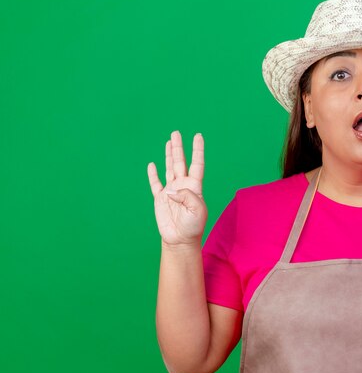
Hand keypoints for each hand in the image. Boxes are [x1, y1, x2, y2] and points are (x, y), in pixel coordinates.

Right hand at [147, 131, 206, 246]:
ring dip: (169, 155)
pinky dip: (153, 174)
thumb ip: (187, 196)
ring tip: (169, 141)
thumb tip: (171, 189)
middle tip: (177, 133)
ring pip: (169, 168)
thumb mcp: (197, 210)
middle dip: (179, 147)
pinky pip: (155, 183)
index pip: (197, 164)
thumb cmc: (193, 226)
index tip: (198, 136)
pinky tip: (152, 164)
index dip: (198, 150)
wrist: (180, 239)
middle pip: (180, 162)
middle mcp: (183, 186)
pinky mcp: (160, 199)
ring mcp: (171, 191)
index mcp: (194, 187)